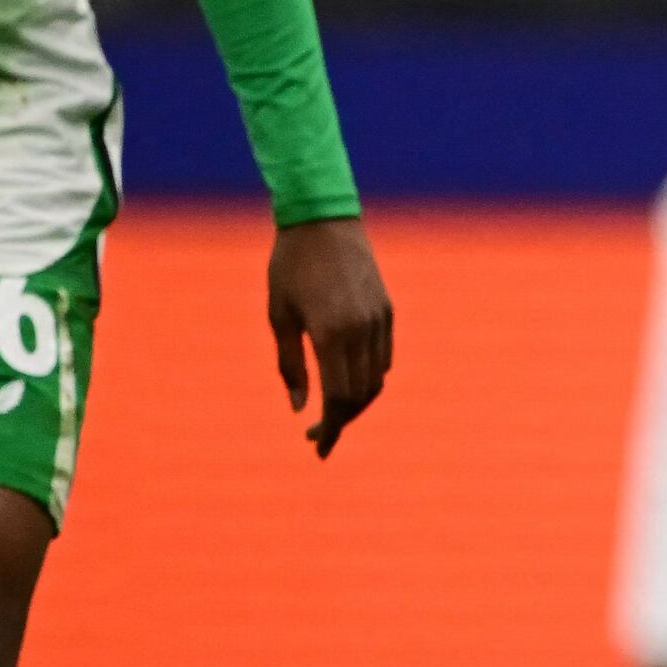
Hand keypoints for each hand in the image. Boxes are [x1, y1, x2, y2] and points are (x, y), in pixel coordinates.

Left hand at [268, 214, 394, 455]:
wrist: (322, 219)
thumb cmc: (290, 267)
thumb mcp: (280, 317)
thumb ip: (291, 366)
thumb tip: (300, 409)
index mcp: (331, 334)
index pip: (338, 398)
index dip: (331, 428)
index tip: (319, 447)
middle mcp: (362, 330)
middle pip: (361, 395)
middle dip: (342, 420)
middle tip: (319, 435)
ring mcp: (379, 319)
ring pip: (377, 378)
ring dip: (357, 402)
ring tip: (333, 411)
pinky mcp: (387, 308)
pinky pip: (384, 356)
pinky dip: (370, 377)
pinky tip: (349, 380)